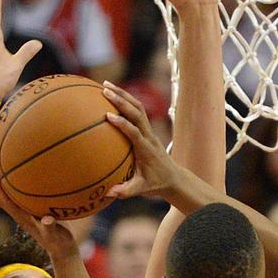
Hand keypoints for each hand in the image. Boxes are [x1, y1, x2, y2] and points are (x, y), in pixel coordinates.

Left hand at [0, 166, 78, 261]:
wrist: (62, 249)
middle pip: (1, 190)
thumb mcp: (56, 237)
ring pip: (10, 187)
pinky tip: (27, 162)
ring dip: (3, 171)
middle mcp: (19, 211)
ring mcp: (25, 208)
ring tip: (1, 152)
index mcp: (21, 217)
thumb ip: (51, 228)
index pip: (4, 200)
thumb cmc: (58, 243)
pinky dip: (21, 175)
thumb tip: (47, 219)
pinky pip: (22, 187)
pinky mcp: (32, 206)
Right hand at [103, 85, 180, 199]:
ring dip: (123, 94)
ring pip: (138, 107)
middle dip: (121, 100)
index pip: (135, 132)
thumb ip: (126, 191)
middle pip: (137, 112)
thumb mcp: (142, 189)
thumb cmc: (156, 183)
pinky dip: (125, 100)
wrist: (173, 177)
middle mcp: (148, 136)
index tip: (108, 116)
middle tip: (104, 90)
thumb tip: (109, 193)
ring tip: (105, 84)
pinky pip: (136, 110)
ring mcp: (148, 130)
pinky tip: (112, 94)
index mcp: (146, 149)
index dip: (123, 124)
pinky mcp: (147, 128)